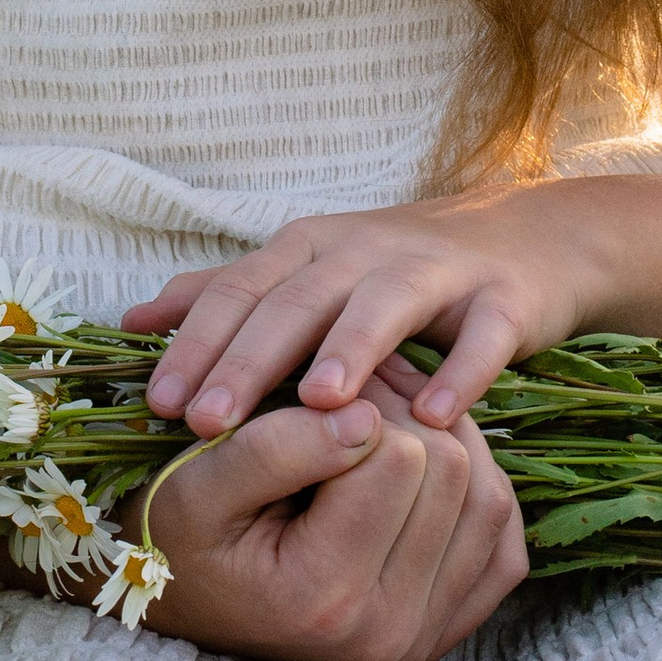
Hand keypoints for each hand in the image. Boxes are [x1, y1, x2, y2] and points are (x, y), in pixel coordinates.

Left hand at [126, 185, 607, 437]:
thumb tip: (131, 320)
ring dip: (350, 351)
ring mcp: (437, 270)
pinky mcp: (503, 299)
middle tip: (207, 421)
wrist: (530, 240)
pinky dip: (462, 373)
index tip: (157, 403)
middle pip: (297, 301)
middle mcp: (363, 250)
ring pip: (384, 306)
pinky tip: (439, 418)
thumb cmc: (399, 270)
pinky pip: (482, 337)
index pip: (238, 292)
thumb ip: (223, 295)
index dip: (196, 344)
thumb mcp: (306, 271)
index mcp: (308, 248)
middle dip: (248, 360)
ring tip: (317, 405)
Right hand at [137, 371, 527, 660]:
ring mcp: (424, 636)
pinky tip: (422, 474)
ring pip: (491, 499)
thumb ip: (274, 449)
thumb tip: (363, 418)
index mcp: (324, 597)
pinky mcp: (447, 630)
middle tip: (354, 394)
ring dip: (446, 445)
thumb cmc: (177, 534)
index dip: (363, 402)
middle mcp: (388, 631)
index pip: (400, 457)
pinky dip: (476, 494)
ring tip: (384, 424)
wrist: (174, 595)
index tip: (320, 390)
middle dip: (407, 416)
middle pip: (455, 473)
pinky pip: (502, 543)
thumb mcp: (197, 484)